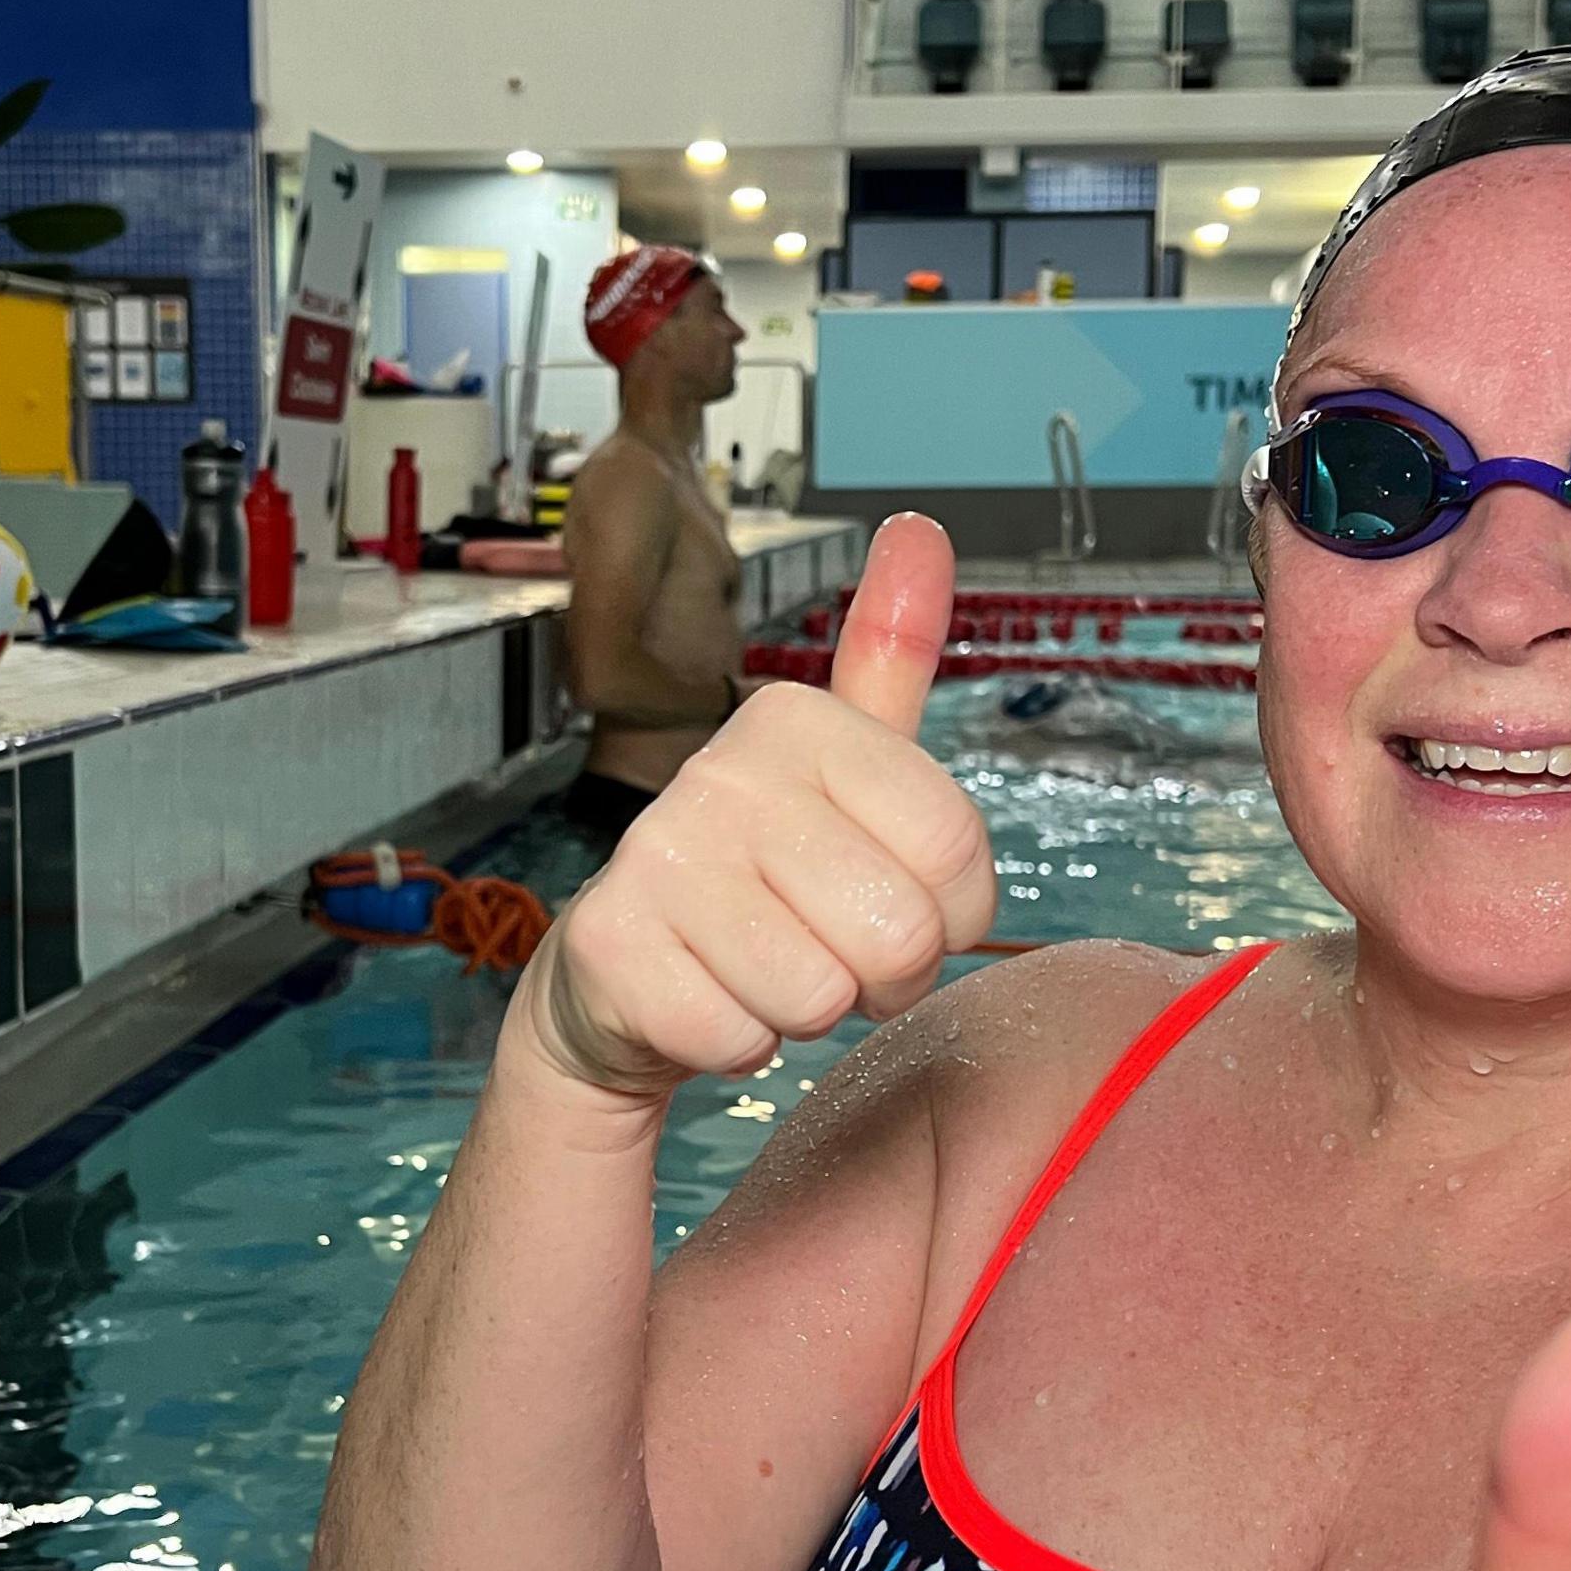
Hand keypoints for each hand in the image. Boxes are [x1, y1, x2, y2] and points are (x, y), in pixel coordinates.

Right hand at [518, 513, 995, 1102]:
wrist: (621, 977)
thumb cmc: (762, 873)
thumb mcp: (842, 764)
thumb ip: (891, 656)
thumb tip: (922, 525)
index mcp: (796, 720)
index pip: (959, 856)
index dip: (947, 916)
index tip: (889, 899)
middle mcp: (722, 768)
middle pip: (900, 934)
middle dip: (879, 976)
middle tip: (824, 947)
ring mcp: (656, 853)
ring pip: (821, 995)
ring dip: (805, 1012)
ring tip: (762, 970)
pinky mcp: (611, 945)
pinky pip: (742, 1039)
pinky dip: (736, 1045)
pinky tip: (707, 998)